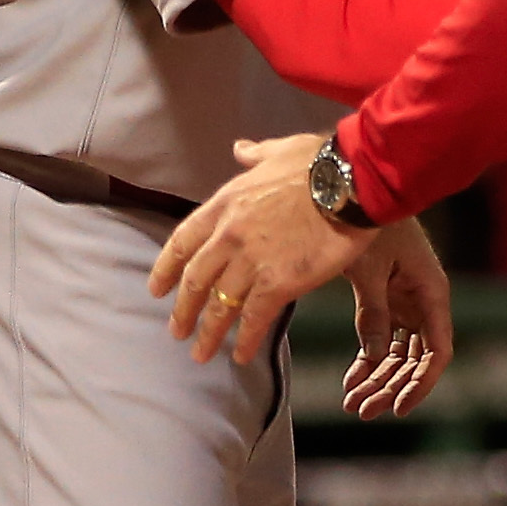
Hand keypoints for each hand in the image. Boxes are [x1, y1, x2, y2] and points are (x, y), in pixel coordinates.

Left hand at [149, 132, 374, 366]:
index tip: (156, 289)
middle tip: (177, 331)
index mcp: (226, 204)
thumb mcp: (281, 150)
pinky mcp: (278, 283)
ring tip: (201, 354)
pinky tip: (240, 355)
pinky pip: (254, 318)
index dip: (166, 268)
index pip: (183, 242)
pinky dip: (245, 339)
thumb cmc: (320, 162)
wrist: (350, 183)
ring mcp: (251, 262)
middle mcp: (229, 237)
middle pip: (196, 281)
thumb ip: (256, 155)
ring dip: (208, 333)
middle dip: (184, 310)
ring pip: (220, 305)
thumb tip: (240, 150)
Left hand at [341, 219, 453, 418]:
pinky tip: (351, 379)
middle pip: (416, 360)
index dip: (420, 384)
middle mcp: (424, 302)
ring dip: (379, 379)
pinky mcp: (388, 300)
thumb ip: (374, 315)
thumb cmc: (370, 225)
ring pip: (400, 354)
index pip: (437, 351)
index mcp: (432, 293)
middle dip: (391, 387)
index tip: (398, 409)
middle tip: (362, 409)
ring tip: (351, 400)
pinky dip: (369, 360)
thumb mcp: (370, 271)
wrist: (355, 193)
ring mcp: (407, 302)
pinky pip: (384, 339)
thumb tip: (374, 358)